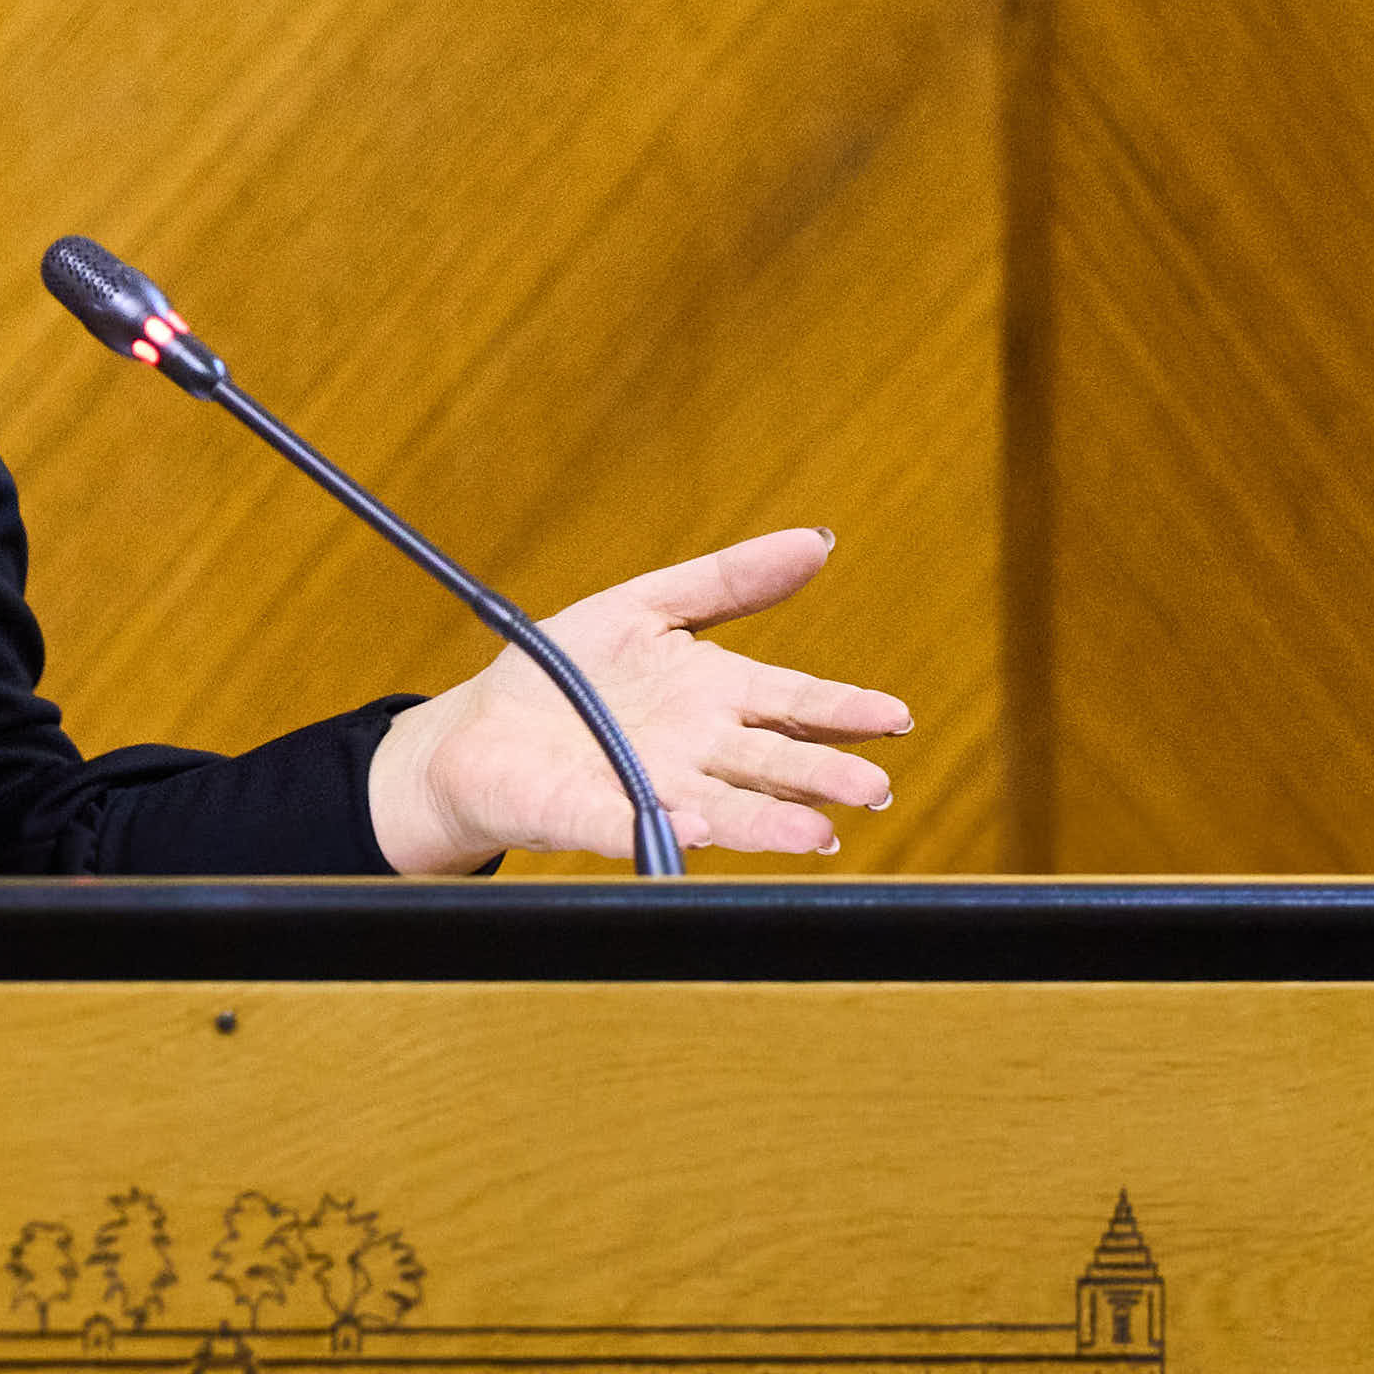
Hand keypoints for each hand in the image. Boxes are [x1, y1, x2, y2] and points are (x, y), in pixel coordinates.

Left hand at [362, 527, 913, 873]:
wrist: (479, 731)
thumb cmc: (568, 673)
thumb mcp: (648, 605)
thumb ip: (731, 580)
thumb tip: (818, 541)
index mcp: (715, 696)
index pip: (793, 702)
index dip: (843, 710)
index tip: (895, 717)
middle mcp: (696, 752)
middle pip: (770, 761)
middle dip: (823, 775)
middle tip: (873, 788)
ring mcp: (647, 789)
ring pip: (721, 806)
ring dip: (767, 821)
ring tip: (816, 833)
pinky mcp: (589, 815)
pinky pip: (627, 823)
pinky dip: (662, 828)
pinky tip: (696, 827)